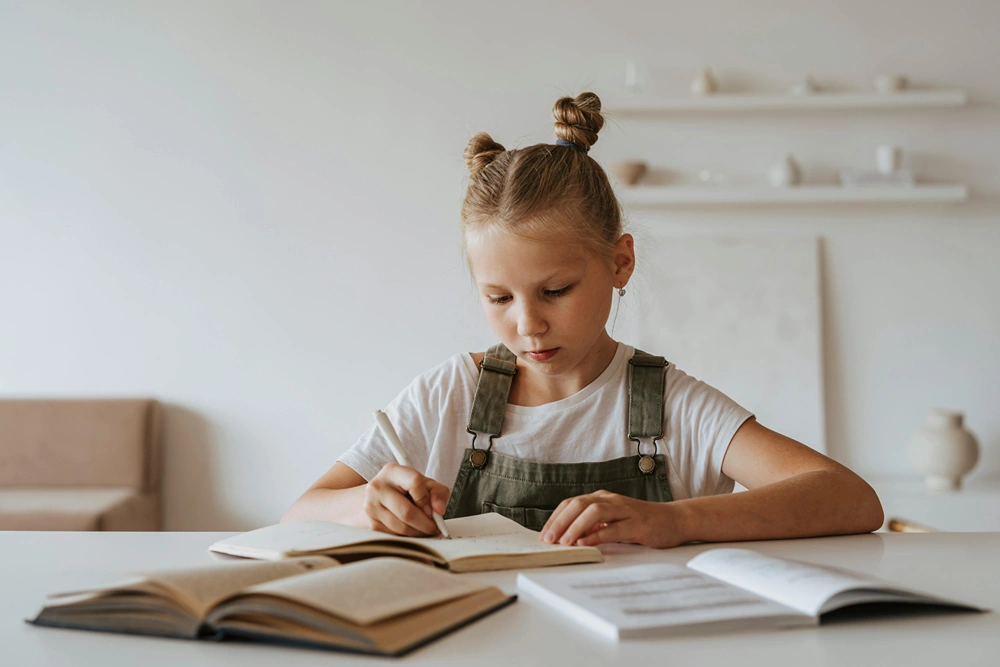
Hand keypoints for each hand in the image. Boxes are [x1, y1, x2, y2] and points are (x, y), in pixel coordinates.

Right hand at [363, 463, 449, 536]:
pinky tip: (412, 531)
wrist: (379, 496)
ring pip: (401, 527)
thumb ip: (438, 492)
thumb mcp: (425, 484)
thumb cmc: (405, 489)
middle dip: (426, 524)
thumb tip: (439, 510)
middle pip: (407, 512)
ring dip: (418, 533)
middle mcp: (378, 487)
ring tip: (425, 529)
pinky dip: (407, 537)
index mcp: (392, 472)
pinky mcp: (370, 523)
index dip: (427, 499)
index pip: (414, 483)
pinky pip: (394, 536)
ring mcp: (371, 506)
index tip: (433, 510)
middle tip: (435, 528)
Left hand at [539, 490, 684, 548]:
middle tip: (547, 539)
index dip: (555, 518)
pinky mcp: (637, 523)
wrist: (674, 520)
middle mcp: (611, 500)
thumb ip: (593, 526)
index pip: (571, 503)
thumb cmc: (641, 523)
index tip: (544, 534)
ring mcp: (624, 510)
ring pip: (594, 512)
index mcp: (602, 498)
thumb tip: (567, 537)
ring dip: (575, 527)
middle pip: (578, 504)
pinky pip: (613, 528)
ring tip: (563, 542)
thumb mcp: (613, 522)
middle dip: (560, 522)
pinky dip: (597, 535)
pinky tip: (585, 543)